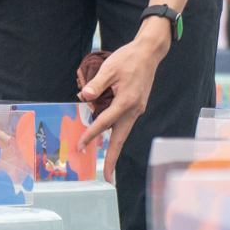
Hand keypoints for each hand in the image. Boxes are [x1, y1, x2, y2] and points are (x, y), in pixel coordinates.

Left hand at [76, 19, 169, 180]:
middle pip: (121, 138)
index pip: (105, 122)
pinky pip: (124, 123)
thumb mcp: (109, 68)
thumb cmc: (129, 58)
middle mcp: (134, 109)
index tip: (80, 147)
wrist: (149, 52)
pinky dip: (115, 132)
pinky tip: (106, 136)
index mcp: (126, 101)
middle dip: (112, 158)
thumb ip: (96, 84)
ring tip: (105, 163)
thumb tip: (83, 97)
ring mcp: (137, 108)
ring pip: (122, 132)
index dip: (91, 135)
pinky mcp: (136, 106)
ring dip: (113, 147)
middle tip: (107, 177)